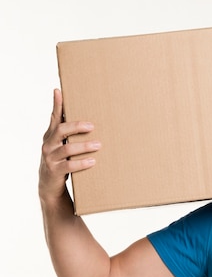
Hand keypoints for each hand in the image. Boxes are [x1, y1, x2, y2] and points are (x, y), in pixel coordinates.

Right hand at [39, 89, 99, 203]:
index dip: (56, 104)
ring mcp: (50, 158)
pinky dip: (82, 163)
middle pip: (60, 130)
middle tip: (92, 126)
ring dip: (84, 146)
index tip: (59, 91)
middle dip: (76, 126)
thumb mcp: (62, 145)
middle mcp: (48, 144)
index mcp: (50, 135)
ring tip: (98, 144)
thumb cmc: (61, 160)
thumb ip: (68, 133)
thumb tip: (86, 119)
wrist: (49, 185)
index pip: (54, 117)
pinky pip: (69, 166)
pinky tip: (92, 161)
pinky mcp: (55, 171)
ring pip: (67, 148)